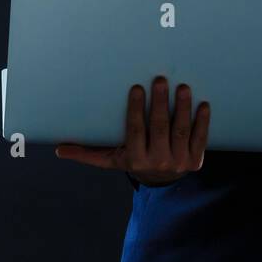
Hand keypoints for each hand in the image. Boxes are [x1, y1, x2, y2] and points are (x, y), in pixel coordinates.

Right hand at [55, 76, 209, 186]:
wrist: (161, 182)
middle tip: (161, 79)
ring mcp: (179, 162)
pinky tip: (203, 104)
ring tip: (183, 87)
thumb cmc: (133, 161)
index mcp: (135, 159)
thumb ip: (87, 153)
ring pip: (181, 131)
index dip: (136, 109)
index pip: (135, 130)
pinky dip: (202, 122)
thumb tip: (58, 149)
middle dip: (160, 103)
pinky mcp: (196, 161)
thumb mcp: (110, 160)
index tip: (137, 87)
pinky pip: (200, 138)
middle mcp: (158, 161)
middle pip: (160, 128)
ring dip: (182, 108)